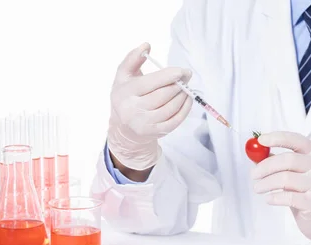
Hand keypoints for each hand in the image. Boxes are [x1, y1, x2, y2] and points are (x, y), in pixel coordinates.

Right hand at [107, 43, 193, 170]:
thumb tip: (146, 45)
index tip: (182, 71)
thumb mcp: (123, 76)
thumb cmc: (126, 96)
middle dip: (178, 84)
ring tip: (186, 87)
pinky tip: (187, 99)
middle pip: (163, 95)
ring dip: (183, 96)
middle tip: (187, 76)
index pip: (150, 83)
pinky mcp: (155, 133)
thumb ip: (132, 59)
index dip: (168, 76)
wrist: (124, 127)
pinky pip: (175, 120)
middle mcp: (133, 111)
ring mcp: (144, 124)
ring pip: (171, 108)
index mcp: (125, 93)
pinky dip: (185, 109)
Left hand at [251, 132, 310, 244]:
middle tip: (254, 174)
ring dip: (266, 183)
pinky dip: (274, 197)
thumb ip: (282, 162)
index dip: (277, 138)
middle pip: (288, 159)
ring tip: (258, 188)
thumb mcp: (299, 174)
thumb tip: (258, 154)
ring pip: (285, 179)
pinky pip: (288, 197)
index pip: (297, 140)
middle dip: (266, 166)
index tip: (261, 140)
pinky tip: (269, 199)